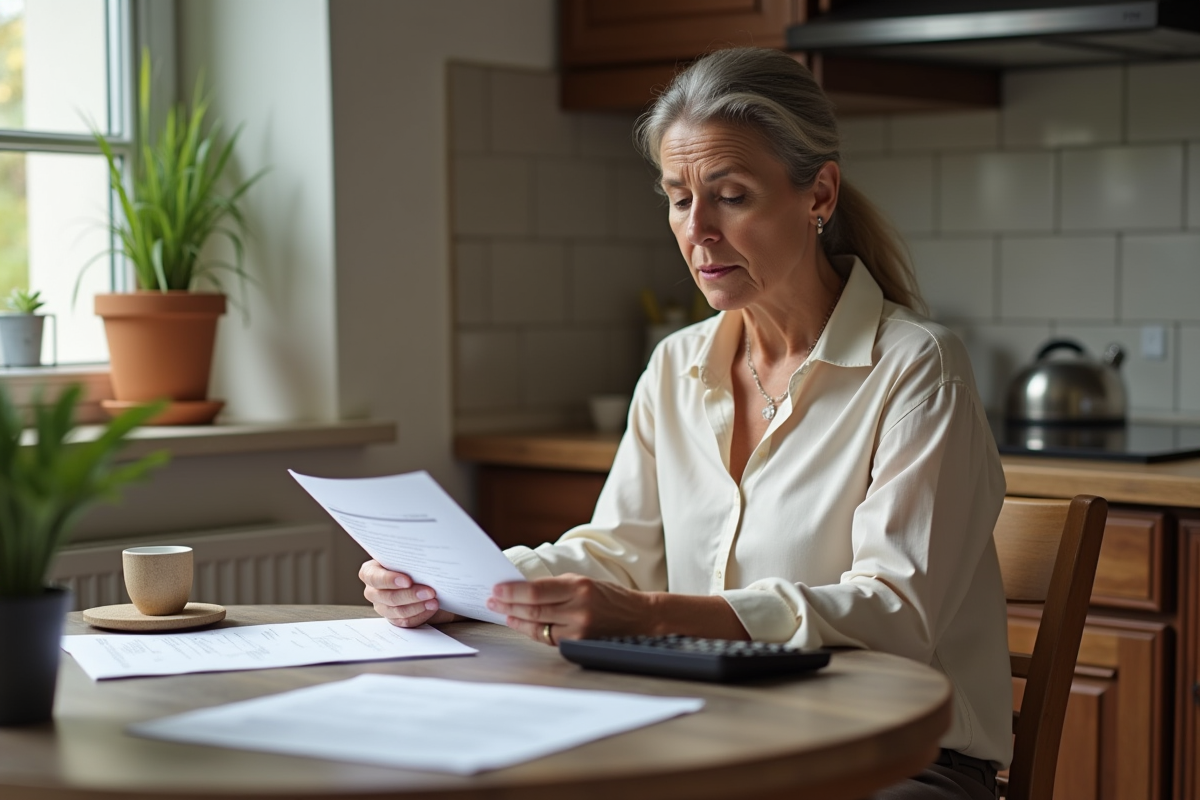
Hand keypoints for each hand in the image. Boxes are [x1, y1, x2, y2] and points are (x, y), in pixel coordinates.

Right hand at [359, 559, 456, 627]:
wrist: (426, 581)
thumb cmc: (413, 565)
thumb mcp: (408, 558)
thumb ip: (408, 558)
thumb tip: (423, 555)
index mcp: (371, 571)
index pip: (373, 576)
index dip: (389, 579)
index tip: (408, 580)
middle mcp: (373, 591)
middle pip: (387, 597)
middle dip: (409, 595)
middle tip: (429, 591)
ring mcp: (383, 607)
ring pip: (396, 611)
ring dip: (417, 606)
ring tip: (433, 600)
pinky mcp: (394, 619)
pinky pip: (405, 621)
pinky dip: (420, 615)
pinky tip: (431, 607)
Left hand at [486, 574, 652, 644]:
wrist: (639, 617)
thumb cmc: (608, 597)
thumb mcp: (583, 582)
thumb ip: (555, 587)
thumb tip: (522, 590)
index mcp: (579, 588)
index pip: (536, 591)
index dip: (513, 592)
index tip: (496, 589)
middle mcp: (579, 610)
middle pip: (534, 609)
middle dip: (509, 605)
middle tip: (492, 601)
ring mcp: (579, 630)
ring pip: (538, 626)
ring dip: (517, 619)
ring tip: (503, 612)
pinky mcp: (579, 644)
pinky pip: (548, 638)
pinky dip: (533, 630)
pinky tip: (522, 624)